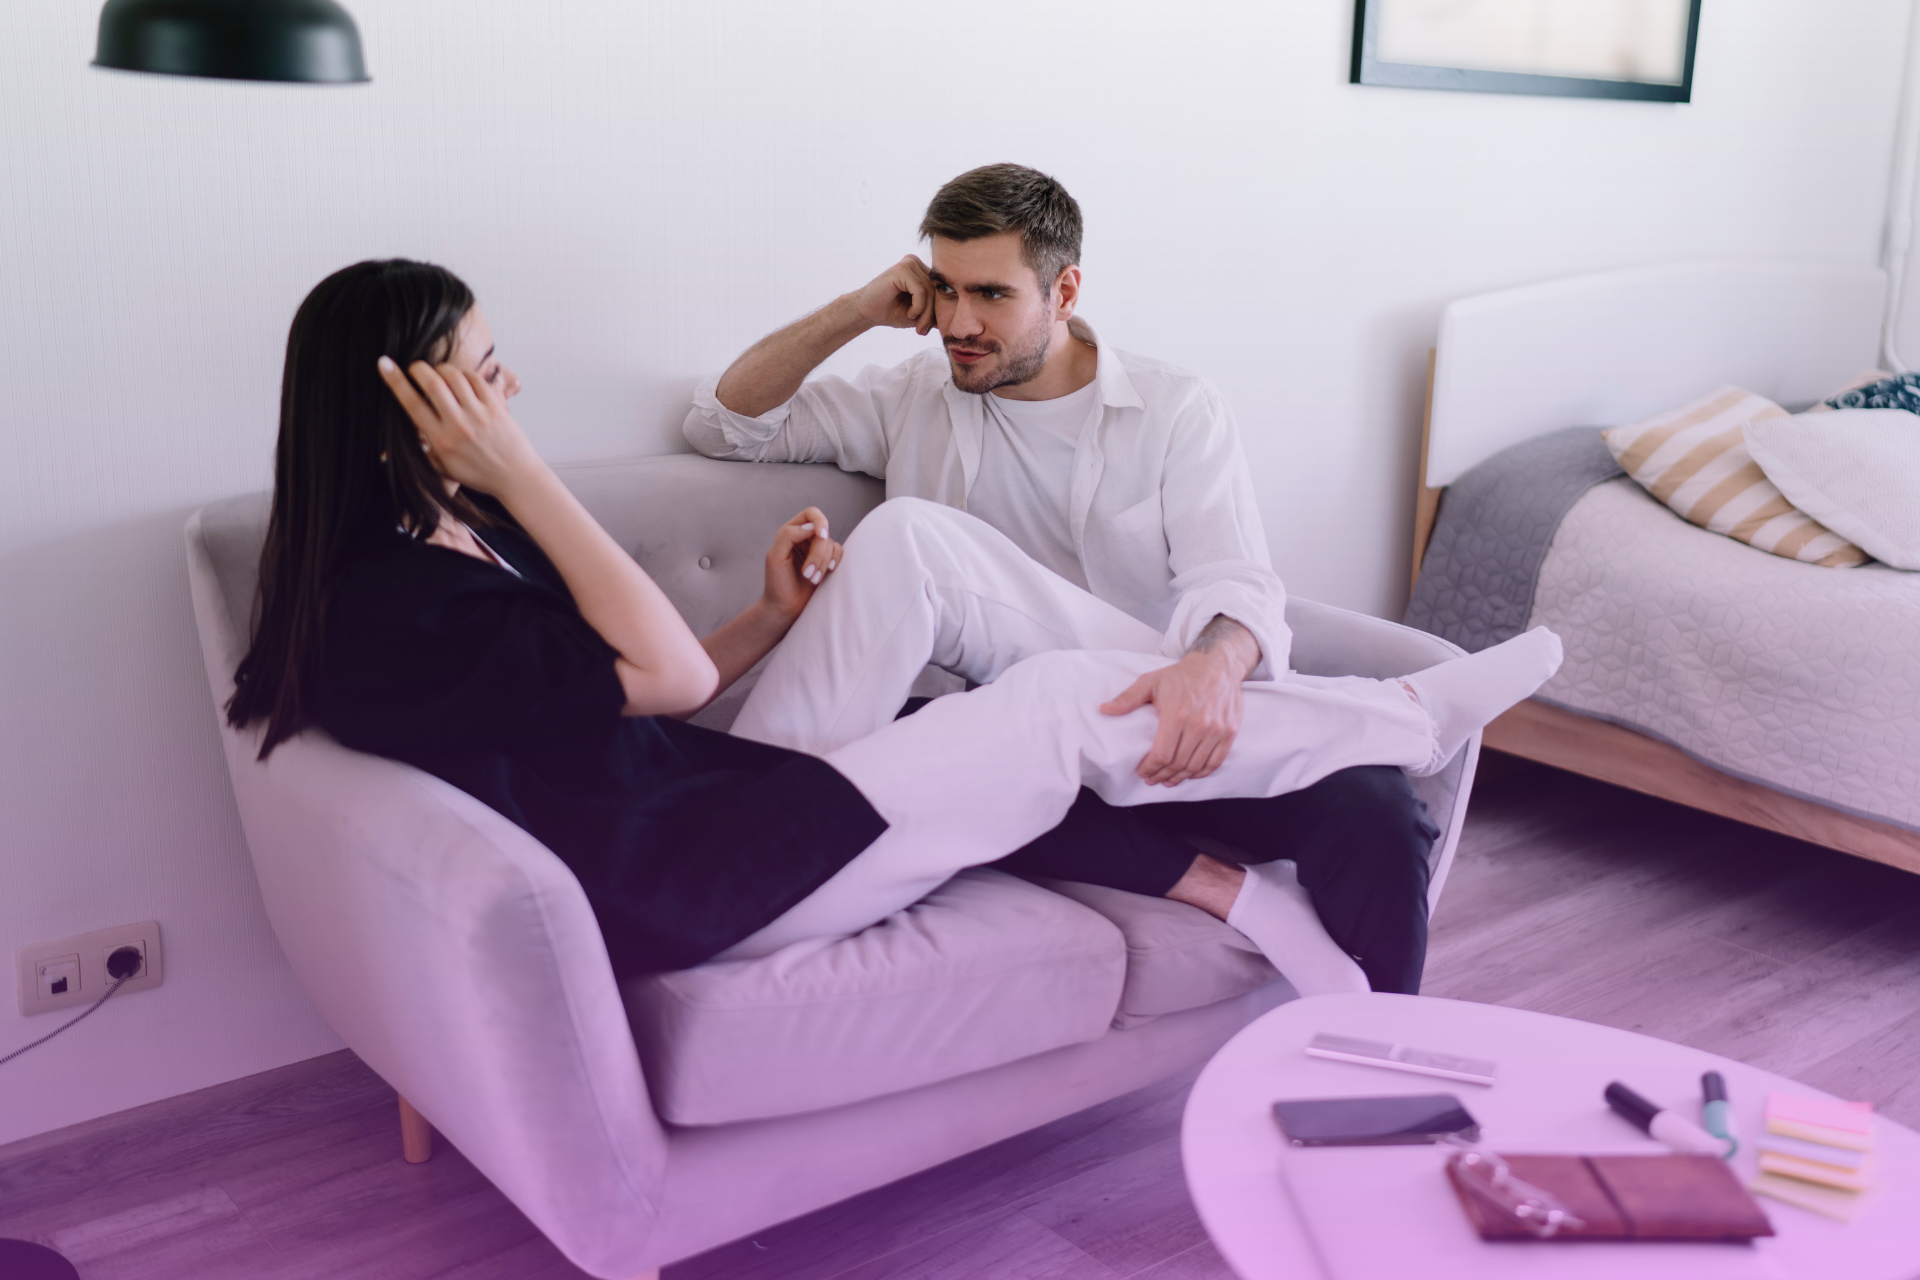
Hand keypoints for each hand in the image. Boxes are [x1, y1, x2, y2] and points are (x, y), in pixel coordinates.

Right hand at [377, 356, 542, 496]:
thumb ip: (423, 453)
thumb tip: (389, 452)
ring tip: (439, 373)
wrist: (515, 477)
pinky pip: (476, 380)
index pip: (412, 404)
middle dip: (418, 368)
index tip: (384, 363)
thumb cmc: (479, 474)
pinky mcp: (496, 407)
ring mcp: (478, 414)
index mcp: (441, 440)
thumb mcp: (444, 468)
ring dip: (442, 368)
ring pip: (454, 377)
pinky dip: (465, 374)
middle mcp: (458, 425)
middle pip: (432, 383)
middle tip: (414, 367)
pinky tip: (462, 379)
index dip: (395, 380)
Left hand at [761, 507, 842, 620]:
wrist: (785, 607)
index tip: (821, 536)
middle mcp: (805, 538)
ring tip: (812, 580)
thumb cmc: (777, 583)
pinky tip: (825, 574)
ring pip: (831, 545)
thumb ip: (789, 535)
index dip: (819, 522)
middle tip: (808, 574)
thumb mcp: (776, 556)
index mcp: (790, 532)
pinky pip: (839, 553)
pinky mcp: (827, 562)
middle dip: (818, 554)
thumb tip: (811, 527)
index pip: (811, 514)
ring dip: (822, 564)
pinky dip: (833, 563)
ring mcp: (817, 550)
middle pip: (823, 532)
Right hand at [850, 255, 936, 334]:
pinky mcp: (902, 269)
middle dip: (932, 314)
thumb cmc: (891, 312)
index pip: (941, 289)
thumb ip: (936, 310)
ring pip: (930, 291)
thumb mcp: (920, 313)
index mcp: (921, 270)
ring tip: (917, 327)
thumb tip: (959, 314)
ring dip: (926, 314)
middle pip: (937, 290)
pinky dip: (918, 307)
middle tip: (923, 331)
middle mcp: (916, 263)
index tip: (929, 328)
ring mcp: (909, 263)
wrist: (867, 312)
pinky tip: (910, 315)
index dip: (938, 310)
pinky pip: (920, 290)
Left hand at [1099, 650, 1244, 785]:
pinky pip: (1215, 761)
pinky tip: (1191, 774)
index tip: (1143, 772)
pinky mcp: (1229, 732)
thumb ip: (1128, 698)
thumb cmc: (1182, 675)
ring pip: (1196, 766)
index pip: (1162, 754)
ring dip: (1180, 777)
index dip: (1150, 768)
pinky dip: (1202, 772)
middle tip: (1153, 779)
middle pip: (1178, 763)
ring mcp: (1216, 730)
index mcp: (1177, 714)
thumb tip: (1104, 710)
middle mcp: (1198, 725)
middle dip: (1162, 776)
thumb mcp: (1151, 682)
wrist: (1217, 665)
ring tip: (1169, 780)